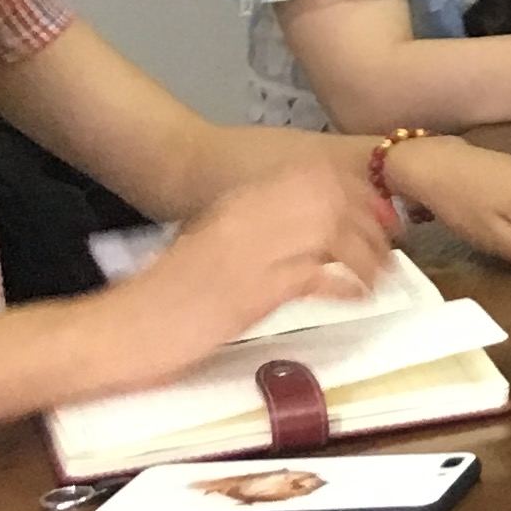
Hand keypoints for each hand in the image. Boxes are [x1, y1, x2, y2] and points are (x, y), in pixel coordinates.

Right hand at [111, 162, 397, 373]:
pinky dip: (345, 286)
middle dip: (369, 223)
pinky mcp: (254, 292)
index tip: (377, 215)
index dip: (354, 194)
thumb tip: (301, 240)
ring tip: (378, 278)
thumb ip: (252, 237)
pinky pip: (318, 276)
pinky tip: (357, 296)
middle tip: (388, 249)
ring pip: (332, 233)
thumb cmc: (164, 299)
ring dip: (365, 255)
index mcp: (236, 205)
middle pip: (331, 200)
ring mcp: (252, 253)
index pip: (312, 178)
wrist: (121, 332)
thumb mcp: (210, 251)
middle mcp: (247, 219)